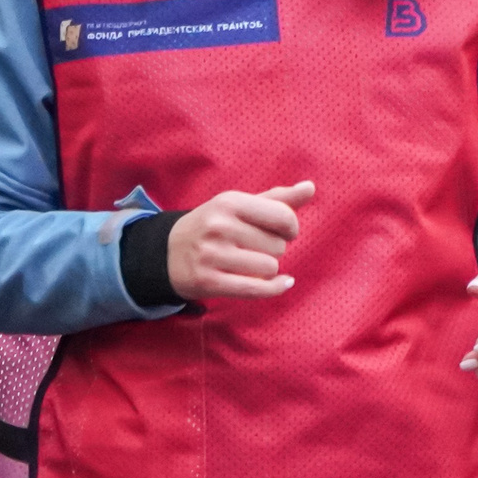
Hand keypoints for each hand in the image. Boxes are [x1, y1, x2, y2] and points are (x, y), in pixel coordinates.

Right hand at [167, 182, 315, 299]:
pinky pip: (256, 289)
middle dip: (273, 249)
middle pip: (278, 246)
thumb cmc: (214, 226)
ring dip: (266, 269)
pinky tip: (283, 283)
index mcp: (229, 202)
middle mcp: (219, 226)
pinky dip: (274, 288)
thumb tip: (310, 187)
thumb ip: (278, 198)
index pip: (283, 217)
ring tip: (247, 261)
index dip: (291, 228)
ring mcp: (212, 255)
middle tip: (252, 247)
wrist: (167, 253)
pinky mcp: (208, 282)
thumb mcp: (240, 206)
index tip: (283, 232)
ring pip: (269, 268)